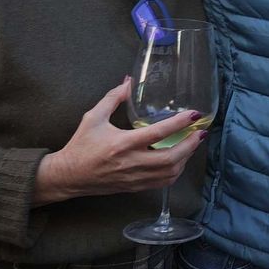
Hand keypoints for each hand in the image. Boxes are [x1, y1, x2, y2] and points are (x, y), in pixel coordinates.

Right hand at [33, 78, 205, 205]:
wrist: (68, 176)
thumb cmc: (80, 145)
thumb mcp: (93, 117)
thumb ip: (113, 98)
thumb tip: (129, 81)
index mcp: (122, 144)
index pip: (158, 134)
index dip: (179, 124)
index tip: (194, 115)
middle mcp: (131, 163)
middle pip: (170, 158)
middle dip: (190, 145)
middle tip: (200, 132)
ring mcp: (134, 177)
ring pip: (169, 173)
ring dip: (185, 159)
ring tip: (192, 144)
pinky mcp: (134, 187)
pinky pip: (161, 183)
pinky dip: (175, 172)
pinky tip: (179, 160)